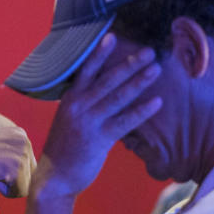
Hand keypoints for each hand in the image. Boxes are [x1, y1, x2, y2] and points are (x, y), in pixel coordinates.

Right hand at [0, 127, 36, 197]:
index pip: (29, 167)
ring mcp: (21, 154)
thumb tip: (29, 181)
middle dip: (11, 180)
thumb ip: (11, 157)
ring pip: (26, 187)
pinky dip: (3, 191)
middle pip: (31, 177)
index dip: (9, 173)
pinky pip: (18, 193)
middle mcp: (25, 141)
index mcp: (21, 135)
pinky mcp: (15, 169)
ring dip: (6, 186)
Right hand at [34, 33, 161, 198]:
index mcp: (70, 99)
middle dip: (129, 64)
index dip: (99, 53)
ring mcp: (88, 121)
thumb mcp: (69, 120)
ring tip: (156, 70)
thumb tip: (106, 91)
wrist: (55, 177)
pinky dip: (142, 111)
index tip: (112, 36)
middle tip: (149, 51)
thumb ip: (84, 104)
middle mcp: (78, 106)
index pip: (85, 70)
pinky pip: (124, 122)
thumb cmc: (65, 147)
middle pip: (106, 79)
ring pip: (117, 97)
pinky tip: (157, 102)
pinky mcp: (98, 139)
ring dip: (138, 82)